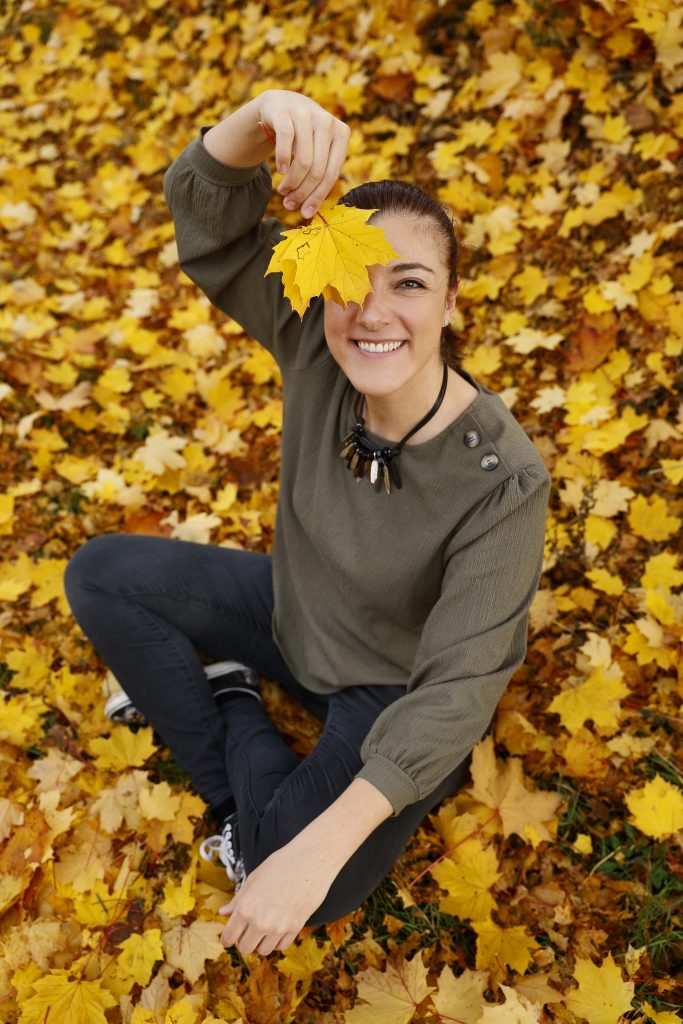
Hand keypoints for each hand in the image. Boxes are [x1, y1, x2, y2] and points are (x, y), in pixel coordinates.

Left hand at [219, 839, 335, 955]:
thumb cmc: (280, 865)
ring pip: (263, 951)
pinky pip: (281, 946)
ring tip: (265, 927)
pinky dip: (277, 940)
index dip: (227, 938)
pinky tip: (278, 926)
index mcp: (245, 908)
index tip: (230, 937)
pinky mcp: (295, 928)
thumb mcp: (253, 879)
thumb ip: (238, 899)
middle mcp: (260, 922)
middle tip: (249, 929)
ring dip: (261, 942)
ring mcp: (278, 927)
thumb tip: (223, 913)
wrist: (310, 860)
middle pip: (245, 948)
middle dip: (244, 940)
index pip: (229, 938)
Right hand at [257, 90, 350, 218]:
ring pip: (303, 160)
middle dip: (302, 192)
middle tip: (290, 203)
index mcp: (341, 134)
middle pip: (317, 170)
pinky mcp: (286, 112)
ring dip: (292, 182)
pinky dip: (283, 159)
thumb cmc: (302, 136)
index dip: (318, 196)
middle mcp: (327, 122)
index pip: (331, 174)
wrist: (282, 105)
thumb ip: (318, 175)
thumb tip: (309, 211)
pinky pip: (286, 140)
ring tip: (283, 191)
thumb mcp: (317, 151)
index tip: (306, 213)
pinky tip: (280, 171)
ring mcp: (307, 114)